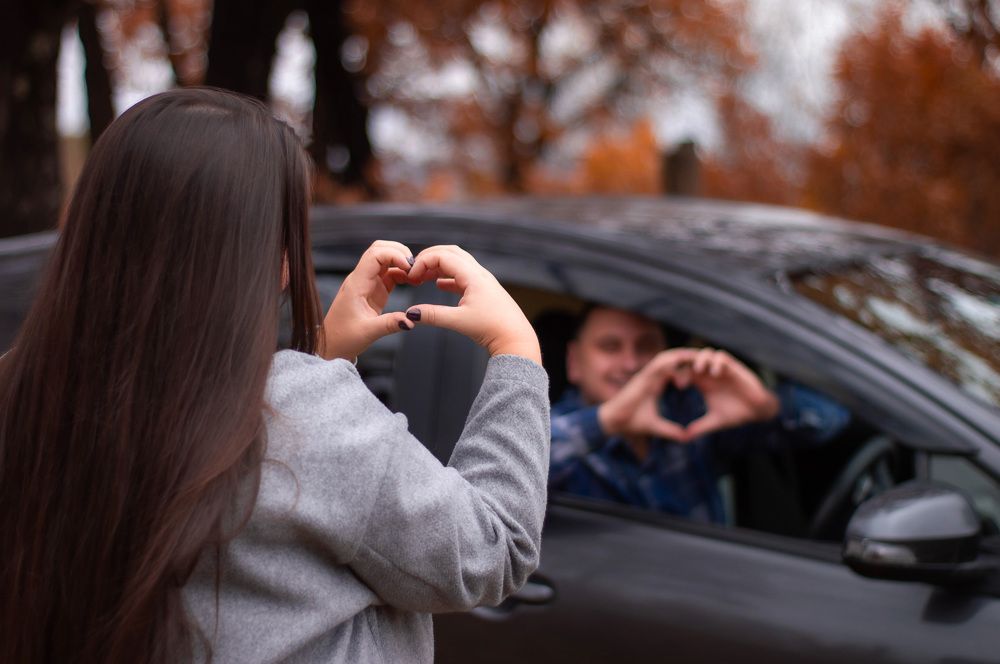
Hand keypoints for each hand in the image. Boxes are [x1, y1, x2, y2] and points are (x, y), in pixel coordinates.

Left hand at [319, 240, 415, 360]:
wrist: (332, 345)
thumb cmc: (343, 338)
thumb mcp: (368, 332)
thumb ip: (390, 324)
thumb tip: (412, 319)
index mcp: (357, 284)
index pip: (374, 255)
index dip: (394, 254)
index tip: (409, 267)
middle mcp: (361, 279)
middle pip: (380, 250)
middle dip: (399, 252)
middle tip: (416, 267)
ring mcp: (368, 283)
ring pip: (385, 259)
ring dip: (402, 262)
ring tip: (417, 276)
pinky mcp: (374, 290)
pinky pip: (390, 273)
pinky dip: (402, 273)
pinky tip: (412, 282)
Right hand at [404, 245, 540, 363]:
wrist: (516, 339)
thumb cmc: (492, 329)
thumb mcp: (459, 321)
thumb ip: (433, 315)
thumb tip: (410, 314)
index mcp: (473, 276)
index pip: (442, 256)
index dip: (423, 263)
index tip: (411, 277)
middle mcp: (479, 274)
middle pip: (451, 252)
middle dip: (430, 257)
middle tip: (414, 269)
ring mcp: (483, 281)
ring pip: (457, 263)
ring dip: (439, 267)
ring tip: (422, 277)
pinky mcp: (484, 292)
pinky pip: (463, 277)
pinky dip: (448, 277)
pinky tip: (439, 285)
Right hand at [597, 349, 700, 440]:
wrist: (614, 421)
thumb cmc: (631, 422)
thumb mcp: (656, 427)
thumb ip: (671, 430)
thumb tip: (686, 438)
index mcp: (656, 384)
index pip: (675, 370)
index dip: (690, 367)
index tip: (706, 370)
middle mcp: (652, 377)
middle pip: (674, 360)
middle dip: (690, 357)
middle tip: (708, 358)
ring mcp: (647, 375)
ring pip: (667, 358)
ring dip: (683, 355)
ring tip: (700, 354)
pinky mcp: (642, 377)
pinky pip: (658, 364)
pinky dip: (671, 359)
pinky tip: (683, 358)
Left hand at [679, 348, 779, 438]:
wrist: (757, 411)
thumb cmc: (735, 414)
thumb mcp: (714, 421)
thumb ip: (700, 428)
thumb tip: (684, 438)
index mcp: (703, 383)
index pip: (685, 372)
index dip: (678, 375)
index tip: (678, 386)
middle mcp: (710, 373)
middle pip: (692, 359)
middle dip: (686, 364)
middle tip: (683, 375)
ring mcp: (721, 370)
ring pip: (706, 353)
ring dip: (700, 359)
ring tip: (698, 370)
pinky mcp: (734, 368)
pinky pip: (722, 358)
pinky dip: (716, 362)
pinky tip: (714, 374)